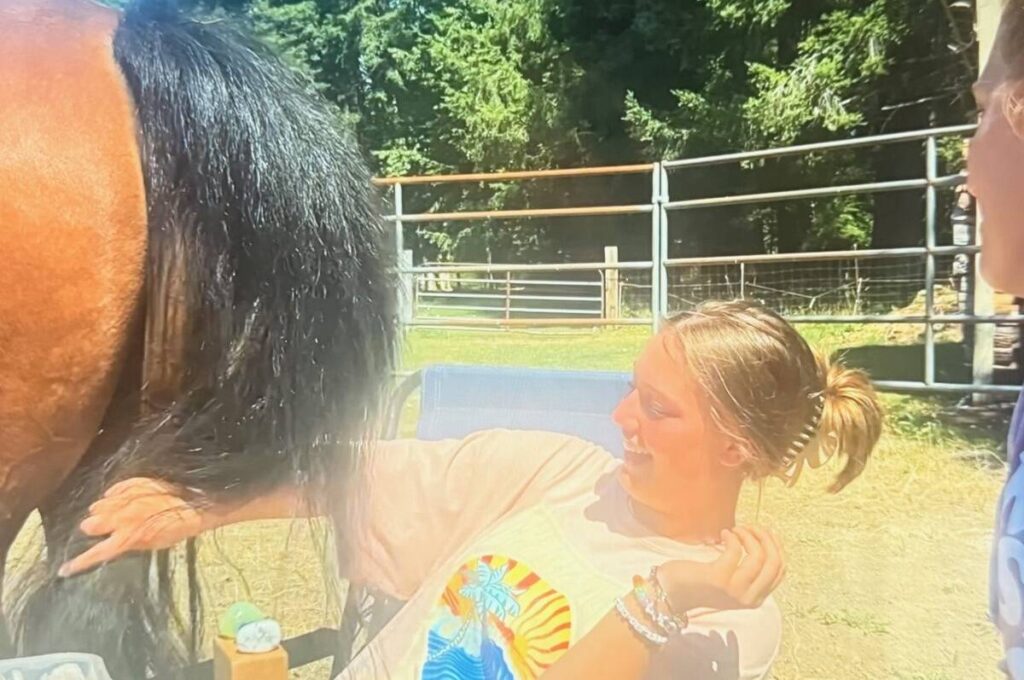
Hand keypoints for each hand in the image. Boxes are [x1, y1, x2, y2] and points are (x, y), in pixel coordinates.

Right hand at [58, 477, 204, 577]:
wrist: (193, 506)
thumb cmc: (175, 529)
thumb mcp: (152, 544)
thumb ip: (128, 544)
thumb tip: (111, 544)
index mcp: (126, 539)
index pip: (96, 553)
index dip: (79, 563)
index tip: (64, 569)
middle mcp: (121, 519)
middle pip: (90, 524)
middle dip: (92, 527)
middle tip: (101, 528)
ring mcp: (125, 500)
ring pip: (99, 505)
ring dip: (102, 511)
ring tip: (112, 512)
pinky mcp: (133, 484)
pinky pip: (113, 489)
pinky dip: (114, 495)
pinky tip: (117, 498)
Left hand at [657, 525, 784, 612]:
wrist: (671, 593)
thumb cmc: (700, 581)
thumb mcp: (732, 581)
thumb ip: (750, 572)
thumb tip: (766, 542)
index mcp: (756, 599)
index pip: (780, 571)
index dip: (777, 546)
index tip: (766, 531)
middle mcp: (749, 598)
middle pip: (774, 562)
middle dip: (766, 538)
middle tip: (752, 526)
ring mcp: (735, 590)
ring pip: (758, 556)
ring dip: (749, 535)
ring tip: (736, 529)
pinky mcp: (719, 578)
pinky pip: (736, 550)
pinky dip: (732, 537)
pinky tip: (723, 533)